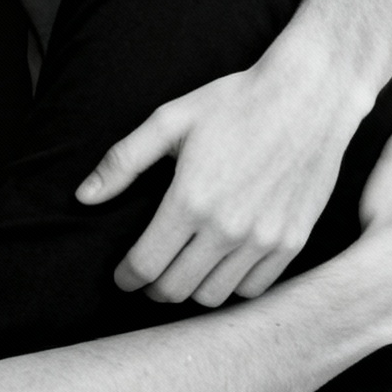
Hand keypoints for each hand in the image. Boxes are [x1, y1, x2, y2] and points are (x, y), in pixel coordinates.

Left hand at [76, 64, 361, 305]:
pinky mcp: (293, 242)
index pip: (145, 266)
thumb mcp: (169, 121)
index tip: (122, 276)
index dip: (126, 278)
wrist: (308, 96)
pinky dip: (232, 285)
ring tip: (183, 269)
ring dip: (191, 288)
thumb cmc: (234, 102)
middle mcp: (227, 228)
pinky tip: (221, 265)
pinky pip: (254, 288)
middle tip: (148, 274)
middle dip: (153, 287)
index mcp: (190, 200)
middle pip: (176, 289)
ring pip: (215, 295)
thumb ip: (123, 162)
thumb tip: (84, 197)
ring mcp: (264, 239)